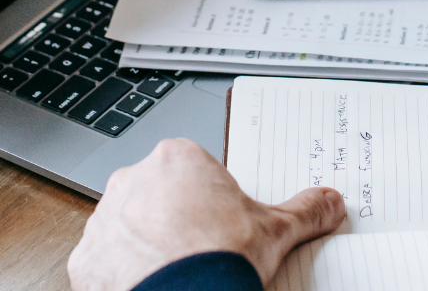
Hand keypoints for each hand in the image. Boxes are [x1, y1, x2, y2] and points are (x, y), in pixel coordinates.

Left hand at [67, 138, 344, 290]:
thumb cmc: (222, 258)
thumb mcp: (273, 230)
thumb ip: (304, 210)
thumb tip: (331, 202)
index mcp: (177, 158)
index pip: (191, 171)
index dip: (207, 200)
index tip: (218, 223)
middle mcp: (135, 179)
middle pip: (156, 193)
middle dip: (173, 218)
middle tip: (199, 248)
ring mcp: (107, 218)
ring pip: (126, 225)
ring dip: (143, 243)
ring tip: (174, 271)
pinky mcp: (87, 258)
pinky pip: (103, 260)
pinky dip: (121, 273)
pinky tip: (150, 285)